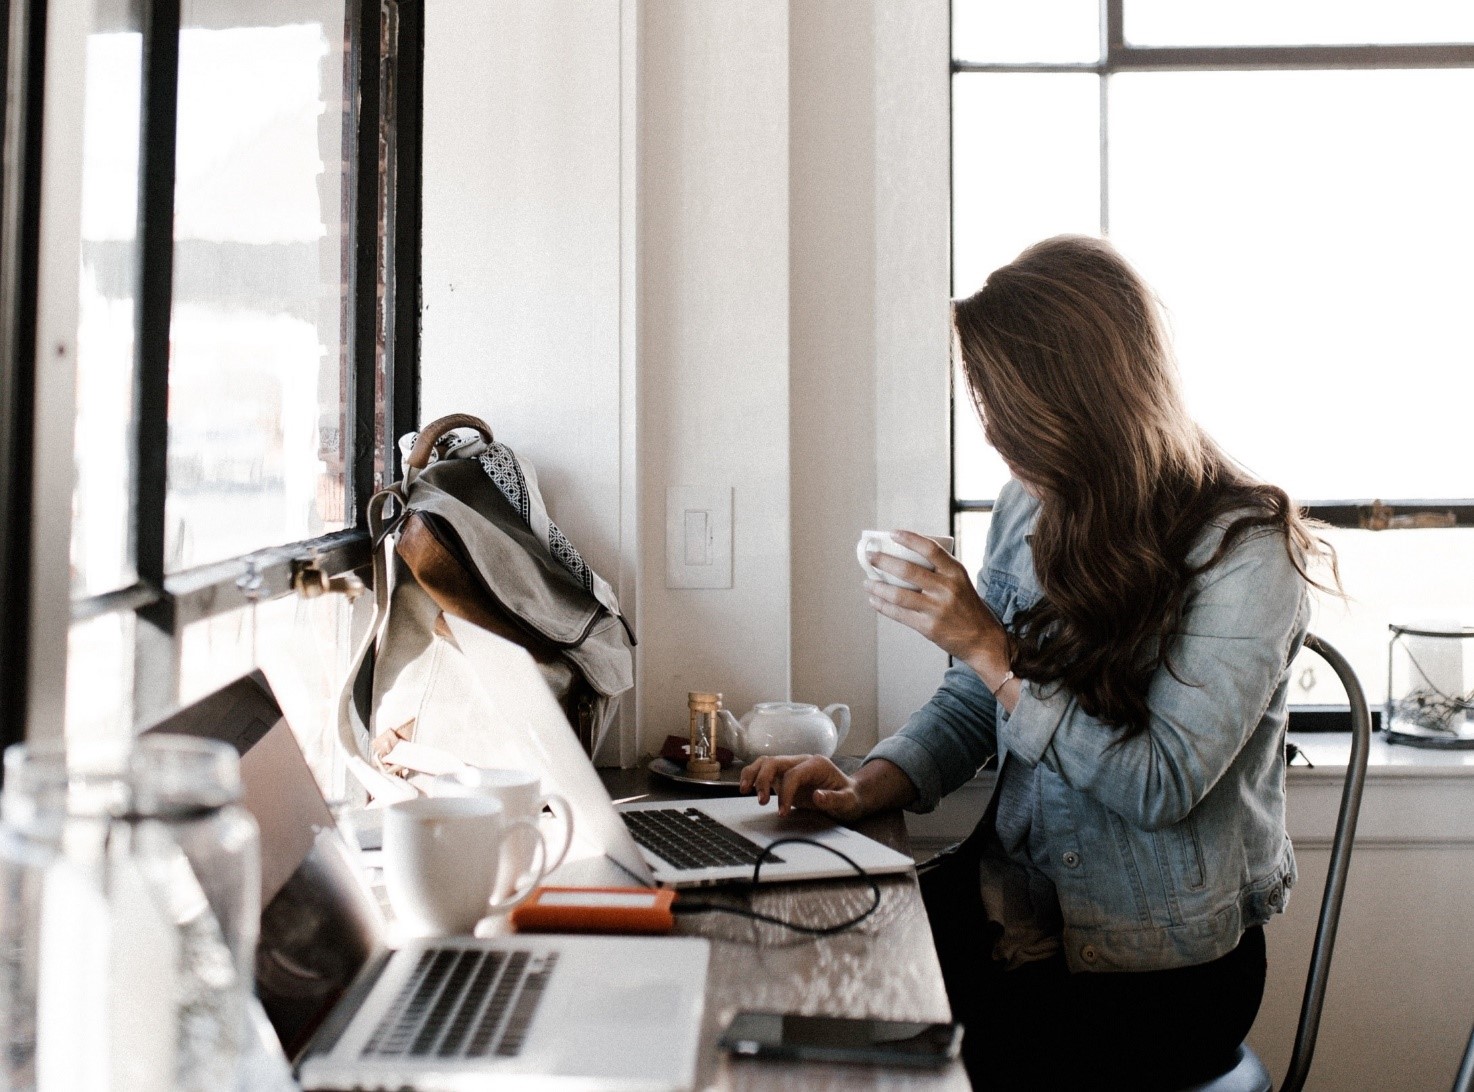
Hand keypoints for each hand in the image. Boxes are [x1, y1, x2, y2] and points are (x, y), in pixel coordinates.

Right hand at [739, 755, 865, 819]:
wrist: (850, 795)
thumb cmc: (850, 797)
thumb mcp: (849, 801)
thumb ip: (835, 799)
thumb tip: (817, 796)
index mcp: (816, 764)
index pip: (793, 774)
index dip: (785, 792)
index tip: (782, 812)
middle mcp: (801, 761)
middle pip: (774, 762)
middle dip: (763, 780)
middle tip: (760, 801)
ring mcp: (791, 767)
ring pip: (766, 762)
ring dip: (753, 775)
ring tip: (744, 790)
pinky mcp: (784, 776)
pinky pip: (764, 771)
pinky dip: (753, 777)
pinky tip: (747, 788)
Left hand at [864, 530, 1009, 675]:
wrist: (983, 639)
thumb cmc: (967, 607)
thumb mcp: (960, 582)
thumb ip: (939, 570)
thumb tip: (904, 557)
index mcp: (956, 572)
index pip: (930, 549)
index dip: (909, 539)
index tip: (892, 533)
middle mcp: (947, 588)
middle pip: (908, 570)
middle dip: (884, 561)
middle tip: (870, 556)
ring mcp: (937, 608)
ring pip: (899, 594)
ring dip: (878, 587)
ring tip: (867, 582)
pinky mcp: (929, 627)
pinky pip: (899, 614)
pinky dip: (883, 606)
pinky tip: (874, 600)